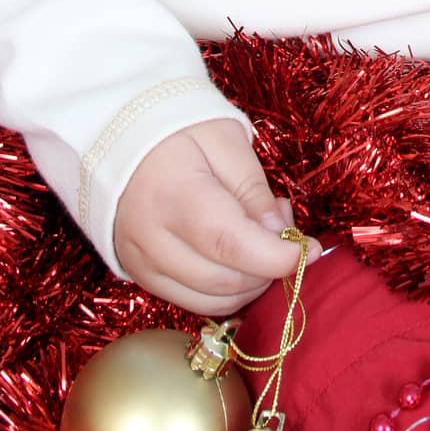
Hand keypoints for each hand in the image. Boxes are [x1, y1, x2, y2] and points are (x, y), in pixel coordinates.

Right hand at [113, 118, 320, 316]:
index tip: (311, 250)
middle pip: (224, 280)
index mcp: (173, 194)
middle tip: (286, 226)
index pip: (229, 243)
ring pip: (209, 302)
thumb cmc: (178, 128)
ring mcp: (140, 262)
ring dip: (250, 283)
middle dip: (269, 267)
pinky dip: (225, 290)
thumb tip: (280, 235)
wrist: (118, 133)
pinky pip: (191, 301)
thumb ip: (253, 190)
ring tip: (260, 236)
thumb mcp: (225, 141)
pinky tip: (237, 255)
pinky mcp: (140, 275)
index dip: (276, 257)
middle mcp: (150, 239)